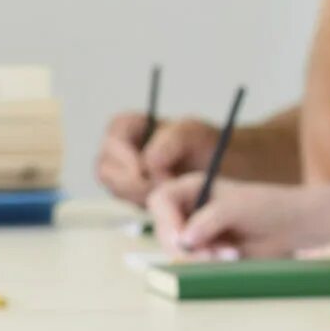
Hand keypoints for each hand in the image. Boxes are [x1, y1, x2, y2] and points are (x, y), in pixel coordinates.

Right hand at [96, 111, 212, 203]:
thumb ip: (170, 141)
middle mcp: (118, 151)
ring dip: (141, 194)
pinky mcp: (132, 195)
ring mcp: (122, 174)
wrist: (223, 167)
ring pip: (116, 189)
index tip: (142, 170)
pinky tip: (169, 201)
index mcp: (127, 126)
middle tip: (160, 188)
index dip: (122, 155)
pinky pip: (130, 203)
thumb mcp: (193, 133)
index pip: (113, 138)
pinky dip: (148, 204)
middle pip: (107, 168)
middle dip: (133, 181)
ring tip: (170, 192)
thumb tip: (147, 164)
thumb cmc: (206, 143)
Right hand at [150, 176, 310, 256]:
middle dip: (186, 246)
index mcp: (191, 187)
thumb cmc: (267, 207)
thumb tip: (184, 239)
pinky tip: (232, 257)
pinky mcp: (206, 249)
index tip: (181, 239)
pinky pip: (194, 261)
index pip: (161, 201)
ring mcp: (195, 230)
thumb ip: (209, 220)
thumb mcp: (237, 207)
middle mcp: (188, 208)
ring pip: (178, 250)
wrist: (292, 226)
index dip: (166, 220)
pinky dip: (209, 262)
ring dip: (201, 256)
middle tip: (210, 255)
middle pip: (164, 230)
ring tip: (231, 254)